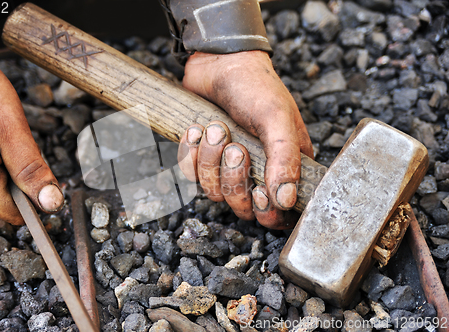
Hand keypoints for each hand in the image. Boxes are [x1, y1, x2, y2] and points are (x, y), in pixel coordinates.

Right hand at [0, 37, 63, 224]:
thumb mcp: (10, 127)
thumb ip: (31, 168)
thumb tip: (51, 203)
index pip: (15, 214)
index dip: (39, 204)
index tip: (54, 185)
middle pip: (8, 198)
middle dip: (26, 178)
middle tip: (25, 144)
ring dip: (14, 163)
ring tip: (6, 132)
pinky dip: (1, 153)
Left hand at [178, 51, 312, 228]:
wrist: (218, 62)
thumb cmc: (255, 87)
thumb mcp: (276, 119)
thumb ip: (285, 159)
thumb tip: (286, 200)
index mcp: (285, 166)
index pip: (279, 213)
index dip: (266, 213)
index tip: (259, 192)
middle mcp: (258, 172)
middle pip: (243, 208)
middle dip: (233, 180)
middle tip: (234, 148)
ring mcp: (229, 167)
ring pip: (214, 193)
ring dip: (209, 162)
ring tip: (214, 129)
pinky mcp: (204, 159)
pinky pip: (191, 176)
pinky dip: (190, 155)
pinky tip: (195, 130)